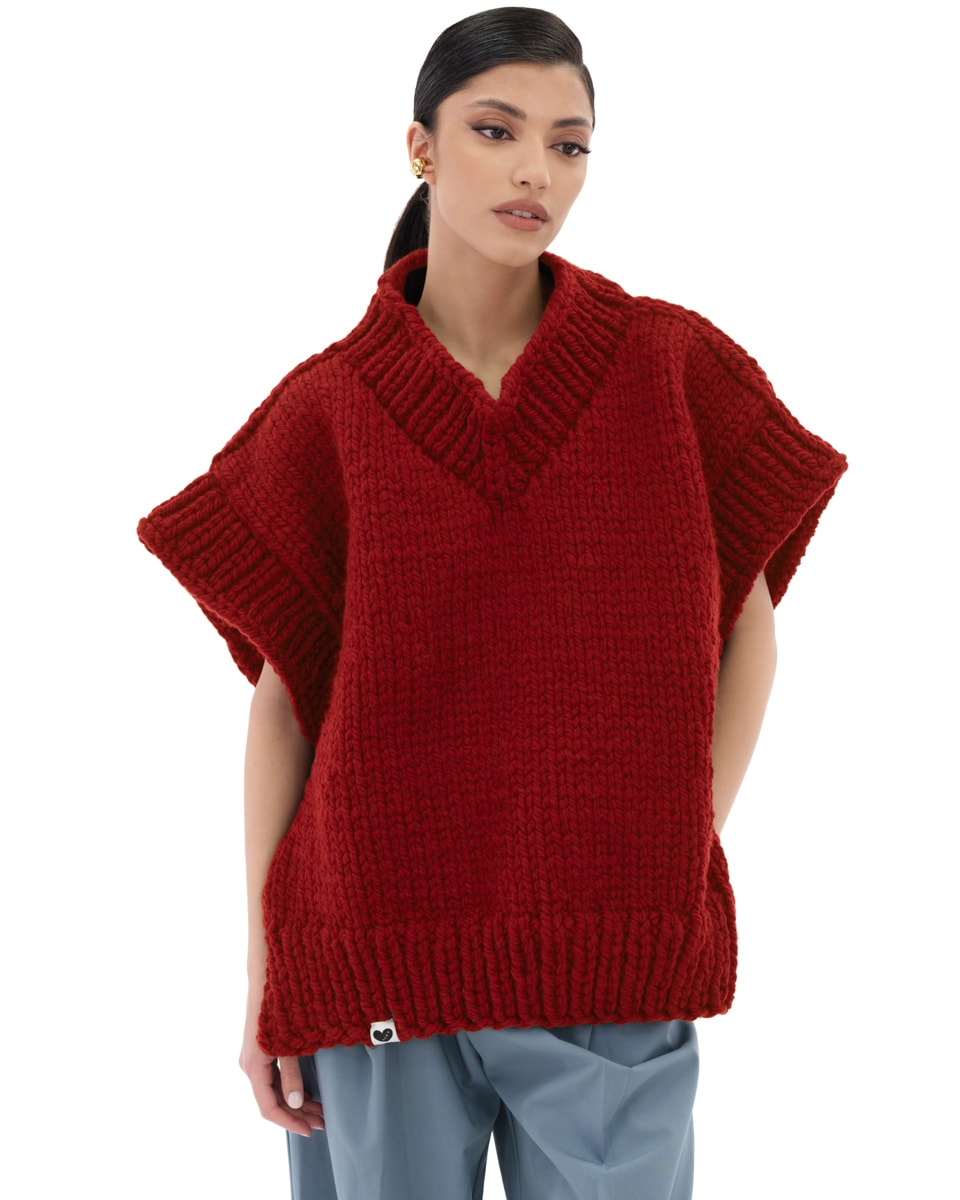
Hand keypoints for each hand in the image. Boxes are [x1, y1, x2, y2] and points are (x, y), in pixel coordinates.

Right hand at [240, 1005, 325, 1135]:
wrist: (265, 974)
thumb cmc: (278, 1005)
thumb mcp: (288, 1042)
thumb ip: (291, 1073)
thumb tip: (294, 1103)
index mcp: (253, 1066)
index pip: (269, 1108)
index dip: (290, 1122)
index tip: (310, 1130)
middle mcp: (250, 1065)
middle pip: (273, 1101)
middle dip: (298, 1114)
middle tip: (323, 1121)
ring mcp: (253, 1058)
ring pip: (274, 1090)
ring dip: (295, 1102)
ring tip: (319, 1110)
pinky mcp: (260, 1050)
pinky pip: (273, 1078)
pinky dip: (289, 1088)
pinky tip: (306, 1092)